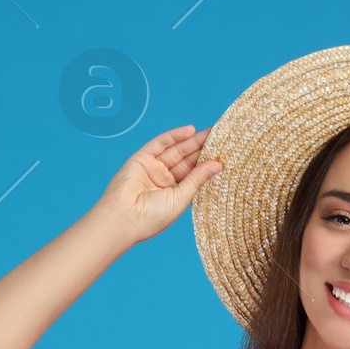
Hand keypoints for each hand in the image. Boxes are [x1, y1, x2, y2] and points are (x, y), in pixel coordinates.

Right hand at [96, 126, 221, 244]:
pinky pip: (160, 143)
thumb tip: (217, 165)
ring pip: (176, 150)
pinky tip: (191, 130)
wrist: (123, 218)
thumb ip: (197, 179)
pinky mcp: (141, 158)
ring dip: (193, 140)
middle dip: (203, 148)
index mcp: (174, 193)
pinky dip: (174, 135)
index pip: (194, 173)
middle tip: (222, 136)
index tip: (225, 153)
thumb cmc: (151, 217)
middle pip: (187, 159)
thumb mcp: (180, 198)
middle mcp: (164, 179)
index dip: (208, 163)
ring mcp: (153, 167)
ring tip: (212, 131)